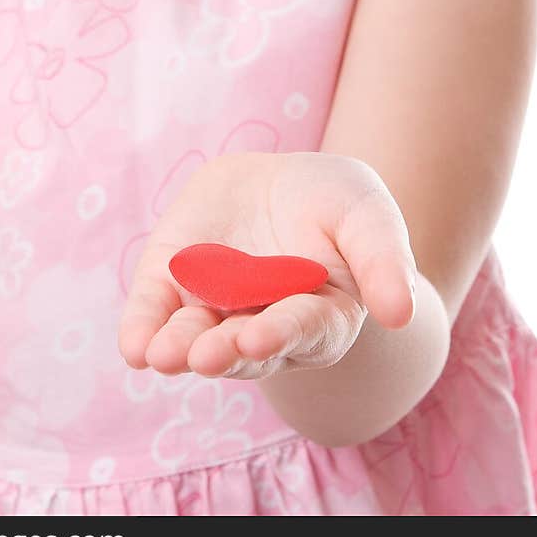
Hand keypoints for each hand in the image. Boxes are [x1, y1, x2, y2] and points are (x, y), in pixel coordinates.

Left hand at [117, 151, 417, 381]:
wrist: (276, 181)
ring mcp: (214, 312)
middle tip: (206, 355)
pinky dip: (141, 330)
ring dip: (178, 349)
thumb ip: (384, 259)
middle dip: (225, 351)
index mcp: (320, 317)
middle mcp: (263, 328)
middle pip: (244, 347)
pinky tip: (134, 347)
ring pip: (194, 340)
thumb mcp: (366, 213)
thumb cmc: (334, 203)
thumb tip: (402, 312)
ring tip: (165, 355)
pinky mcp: (171, 289)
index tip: (259, 336)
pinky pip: (153, 316)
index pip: (302, 330)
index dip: (282, 334)